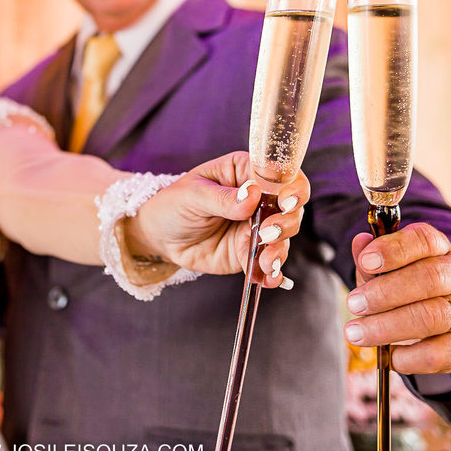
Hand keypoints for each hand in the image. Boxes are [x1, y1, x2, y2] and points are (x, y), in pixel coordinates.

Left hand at [126, 151, 307, 287]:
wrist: (159, 236)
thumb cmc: (173, 204)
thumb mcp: (192, 195)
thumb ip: (222, 198)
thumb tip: (253, 195)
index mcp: (245, 171)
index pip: (279, 174)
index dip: (290, 186)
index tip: (285, 200)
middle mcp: (259, 198)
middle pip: (290, 206)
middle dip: (286, 221)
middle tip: (269, 232)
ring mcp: (257, 226)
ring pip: (284, 235)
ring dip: (280, 248)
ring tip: (267, 259)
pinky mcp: (250, 251)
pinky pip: (268, 261)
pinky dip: (272, 271)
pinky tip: (269, 278)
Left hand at [342, 223, 450, 374]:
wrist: (434, 326)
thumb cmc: (402, 290)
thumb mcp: (383, 270)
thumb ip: (370, 259)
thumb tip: (360, 242)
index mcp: (438, 249)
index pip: (424, 239)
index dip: (394, 249)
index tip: (365, 262)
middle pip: (429, 278)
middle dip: (385, 292)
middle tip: (353, 304)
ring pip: (432, 317)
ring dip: (387, 326)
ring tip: (355, 333)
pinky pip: (438, 353)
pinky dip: (408, 356)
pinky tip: (388, 355)